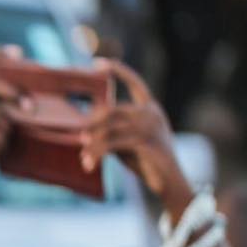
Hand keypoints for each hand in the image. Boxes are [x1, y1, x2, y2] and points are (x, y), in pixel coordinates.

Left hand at [78, 59, 188, 210]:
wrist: (168, 183)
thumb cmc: (146, 163)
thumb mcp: (128, 143)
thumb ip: (114, 131)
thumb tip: (85, 131)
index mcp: (151, 107)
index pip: (135, 82)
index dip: (118, 70)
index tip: (98, 63)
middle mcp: (152, 112)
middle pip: (113, 110)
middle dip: (93, 124)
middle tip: (78, 138)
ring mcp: (151, 126)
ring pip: (111, 129)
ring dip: (93, 144)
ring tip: (84, 158)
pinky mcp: (146, 142)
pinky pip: (114, 144)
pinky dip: (98, 153)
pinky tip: (90, 163)